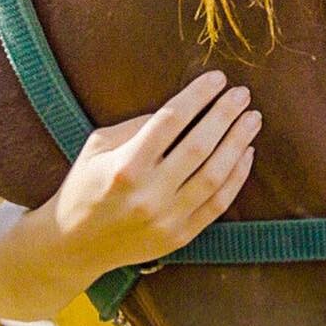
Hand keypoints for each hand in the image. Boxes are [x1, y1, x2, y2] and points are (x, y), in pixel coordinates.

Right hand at [50, 67, 260, 278]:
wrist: (73, 246)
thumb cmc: (84, 186)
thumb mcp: (97, 147)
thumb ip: (136, 126)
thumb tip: (182, 108)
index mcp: (125, 165)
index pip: (171, 120)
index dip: (198, 96)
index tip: (217, 78)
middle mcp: (148, 193)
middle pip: (199, 146)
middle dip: (225, 115)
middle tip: (243, 94)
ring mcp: (166, 218)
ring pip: (215, 175)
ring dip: (238, 143)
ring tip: (252, 119)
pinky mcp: (179, 236)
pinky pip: (218, 204)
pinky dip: (237, 177)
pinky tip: (246, 153)